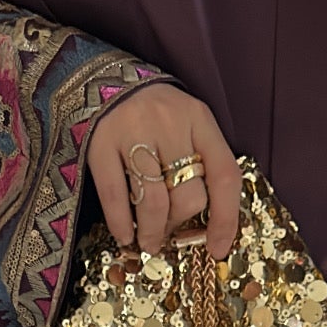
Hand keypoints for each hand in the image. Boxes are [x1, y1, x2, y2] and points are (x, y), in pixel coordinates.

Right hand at [86, 82, 241, 259]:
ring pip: (154, 202)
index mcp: (199, 119)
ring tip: (149, 242)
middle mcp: (170, 124)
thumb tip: (207, 223)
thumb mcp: (186, 123)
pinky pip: (115, 196)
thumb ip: (200, 159)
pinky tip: (125, 236)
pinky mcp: (100, 144)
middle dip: (180, 226)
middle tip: (169, 234)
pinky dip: (121, 224)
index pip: (224, 175)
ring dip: (153, 232)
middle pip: (188, 195)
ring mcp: (133, 133)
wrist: (101, 77)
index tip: (218, 248)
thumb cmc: (152, 110)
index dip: (226, 219)